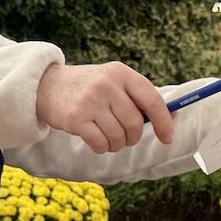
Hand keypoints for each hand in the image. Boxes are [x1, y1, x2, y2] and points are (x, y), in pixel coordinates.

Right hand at [36, 62, 175, 154]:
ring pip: (119, 136)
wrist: (47, 86)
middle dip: (132, 137)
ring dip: (116, 144)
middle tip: (124, 136)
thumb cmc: (89, 88)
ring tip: (106, 136)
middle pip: (135, 124)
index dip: (164, 122)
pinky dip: (102, 147)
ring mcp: (91, 101)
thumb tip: (174, 115)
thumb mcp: (114, 82)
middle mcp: (107, 84)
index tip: (168, 138)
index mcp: (121, 73)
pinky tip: (96, 140)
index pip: (152, 100)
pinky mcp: (76, 118)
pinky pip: (101, 143)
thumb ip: (141, 97)